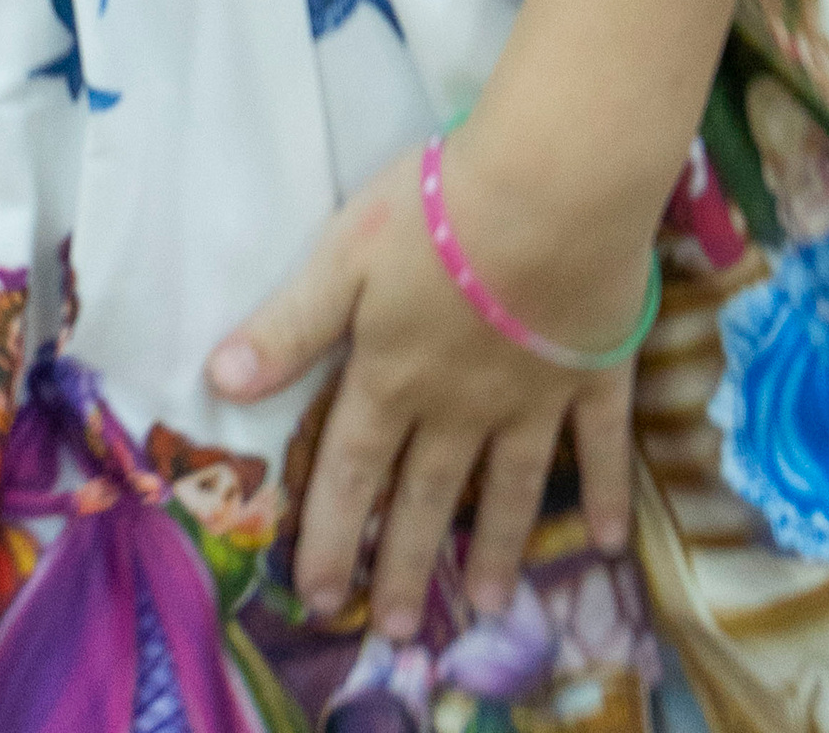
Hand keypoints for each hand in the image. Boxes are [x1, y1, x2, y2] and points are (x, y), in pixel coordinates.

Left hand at [209, 137, 640, 633]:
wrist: (548, 196)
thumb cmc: (435, 215)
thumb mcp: (341, 257)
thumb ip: (290, 325)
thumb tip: (221, 381)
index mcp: (394, 377)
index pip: (352, 469)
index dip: (330, 533)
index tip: (317, 600)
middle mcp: (460, 406)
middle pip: (425, 494)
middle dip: (403, 563)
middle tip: (394, 631)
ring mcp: (532, 397)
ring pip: (507, 485)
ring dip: (492, 547)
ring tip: (485, 606)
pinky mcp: (593, 373)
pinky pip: (597, 444)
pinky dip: (602, 491)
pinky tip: (607, 539)